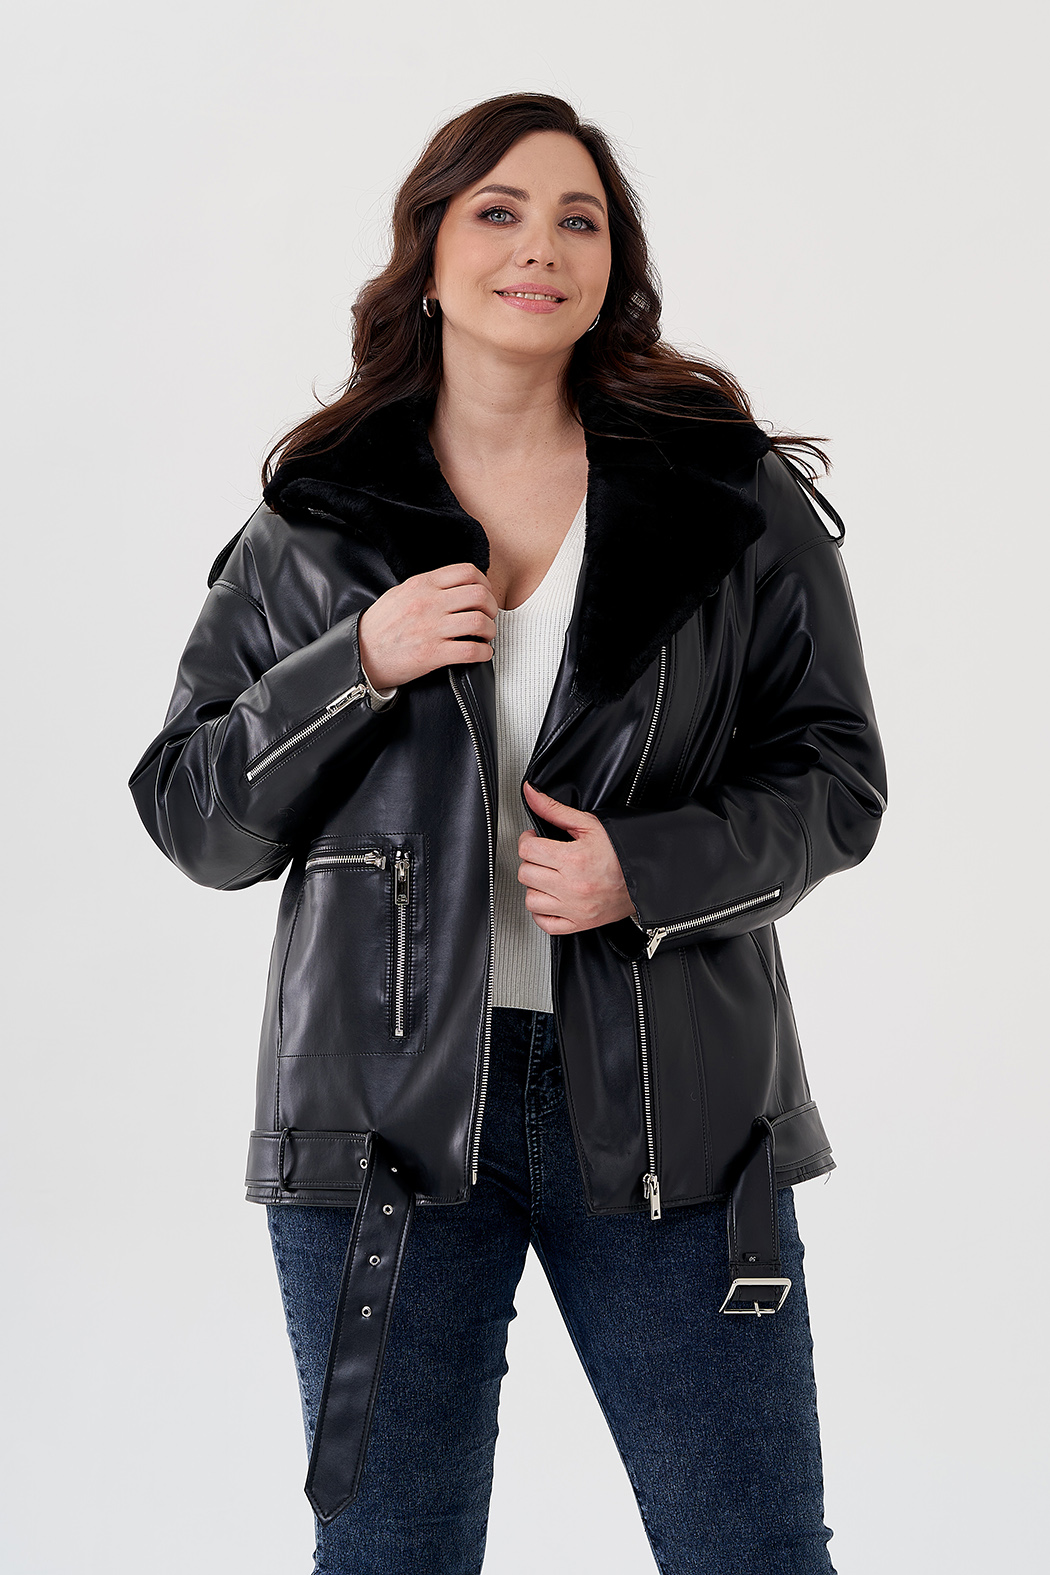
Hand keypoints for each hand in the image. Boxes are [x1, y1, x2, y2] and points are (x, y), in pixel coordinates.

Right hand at [357, 562, 497, 689]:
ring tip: (485, 636)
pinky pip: (471, 651)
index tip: (485, 595)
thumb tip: (456, 585)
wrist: (361, 653)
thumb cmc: (381, 625)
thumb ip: (428, 586)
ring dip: (489, 631)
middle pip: (479, 595)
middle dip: (491, 608)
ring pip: (480, 623)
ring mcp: (432, 628)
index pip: (467, 572)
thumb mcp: (401, 593)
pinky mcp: (433, 654)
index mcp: (423, 584)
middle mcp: (429, 603)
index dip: (484, 583)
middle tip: (488, 617)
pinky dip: (483, 653)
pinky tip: (481, 653)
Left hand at [517, 781, 635, 935]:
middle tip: (544, 857)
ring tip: (548, 877)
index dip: (528, 840)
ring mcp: (574, 909)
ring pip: (530, 899)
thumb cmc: (621, 851)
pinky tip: (551, 898)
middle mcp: (572, 887)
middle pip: (526, 873)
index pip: (528, 849)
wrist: (647, 877)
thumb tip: (531, 794)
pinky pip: (544, 923)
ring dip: (535, 887)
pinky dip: (542, 912)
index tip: (535, 840)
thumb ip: (554, 809)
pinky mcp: (578, 923)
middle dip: (532, 861)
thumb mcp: (589, 824)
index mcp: (574, 859)